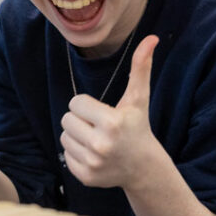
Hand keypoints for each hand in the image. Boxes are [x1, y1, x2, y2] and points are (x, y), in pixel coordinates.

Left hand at [60, 35, 158, 188]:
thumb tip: (151, 38)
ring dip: (77, 135)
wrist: (143, 167)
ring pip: (64, 137)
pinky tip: (94, 154)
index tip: (101, 112)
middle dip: (80, 119)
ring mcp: (93, 163)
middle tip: (98, 126)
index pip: (75, 103)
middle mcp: (101, 145)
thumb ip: (140, 68)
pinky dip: (76, 153)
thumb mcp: (139, 99)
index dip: (86, 105)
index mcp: (111, 123)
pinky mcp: (86, 176)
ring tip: (96, 139)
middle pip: (66, 119)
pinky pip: (66, 155)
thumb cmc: (137, 127)